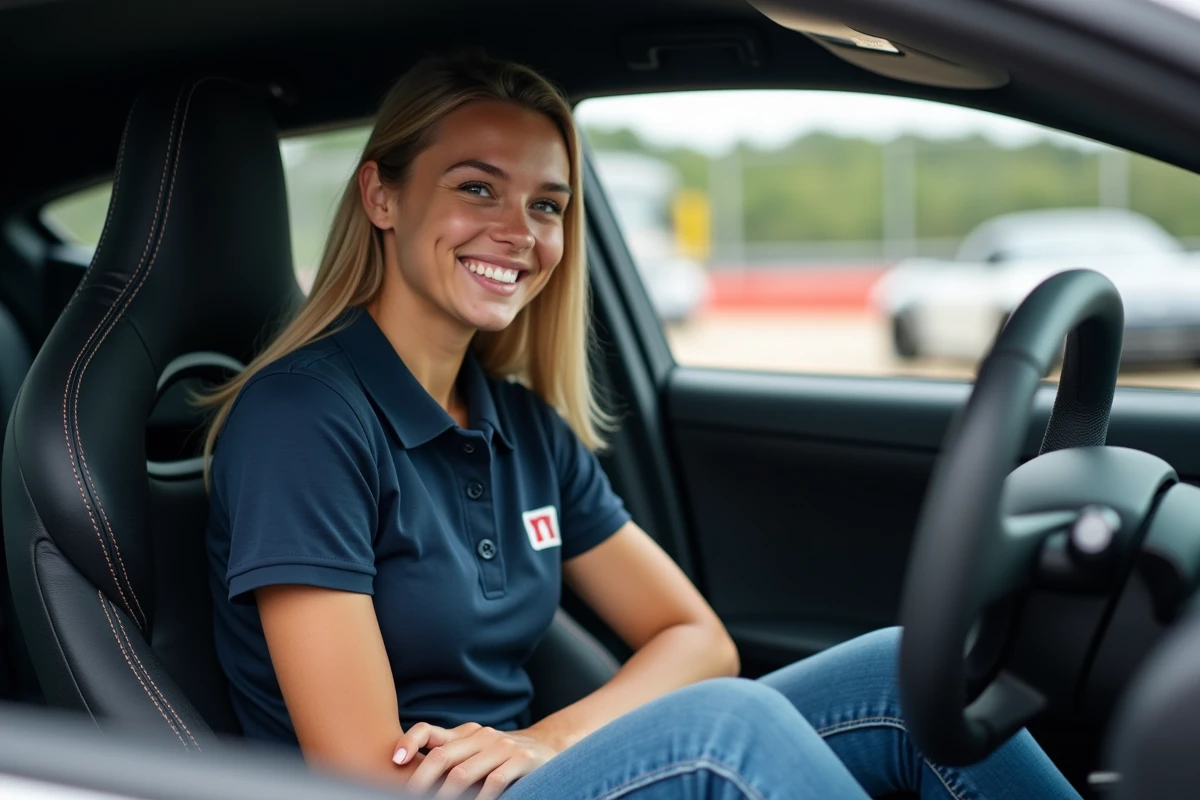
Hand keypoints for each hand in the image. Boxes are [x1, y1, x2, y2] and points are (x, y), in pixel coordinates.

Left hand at [394, 722, 557, 798]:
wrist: (548, 747)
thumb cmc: (501, 756)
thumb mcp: (474, 749)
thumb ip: (450, 755)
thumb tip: (409, 774)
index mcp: (464, 733)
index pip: (428, 730)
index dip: (409, 742)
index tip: (395, 761)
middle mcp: (480, 736)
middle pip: (441, 757)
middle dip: (420, 782)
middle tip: (408, 798)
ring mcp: (501, 746)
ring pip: (463, 773)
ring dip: (446, 796)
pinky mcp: (522, 759)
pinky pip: (494, 782)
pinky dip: (480, 798)